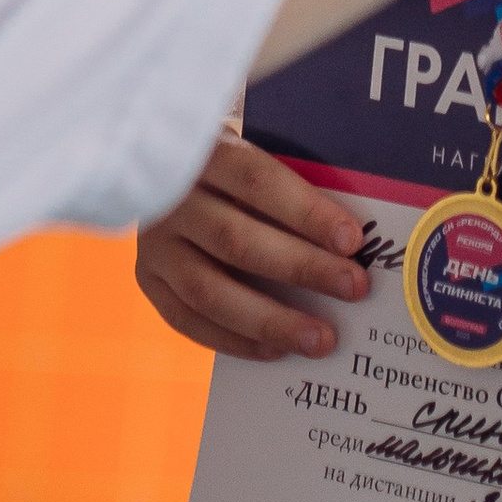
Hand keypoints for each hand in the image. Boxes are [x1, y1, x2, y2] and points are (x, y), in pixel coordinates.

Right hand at [135, 134, 370, 360]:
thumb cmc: (234, 166)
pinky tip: (275, 350)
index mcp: (205, 152)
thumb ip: (289, 184)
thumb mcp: (255, 150)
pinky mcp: (147, 278)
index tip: (353, 240)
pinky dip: (233, 339)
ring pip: (208, 291)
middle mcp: (173, 198)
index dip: (306, 212)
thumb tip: (346, 238)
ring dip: (270, 320)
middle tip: (354, 289)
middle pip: (236, 240)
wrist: (171, 170)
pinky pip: (187, 320)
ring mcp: (154, 243)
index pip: (258, 182)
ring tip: (320, 340)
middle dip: (301, 268)